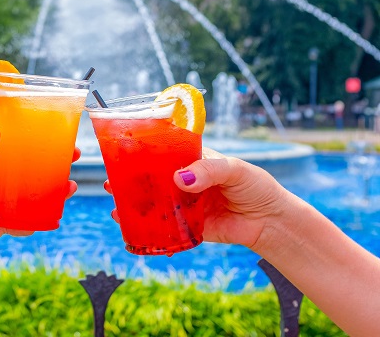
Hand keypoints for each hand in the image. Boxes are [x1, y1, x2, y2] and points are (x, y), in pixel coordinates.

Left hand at [0, 127, 80, 247]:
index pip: (22, 148)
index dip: (40, 141)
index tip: (58, 135)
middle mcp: (5, 180)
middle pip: (36, 170)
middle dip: (57, 164)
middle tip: (73, 157)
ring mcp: (9, 201)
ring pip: (38, 194)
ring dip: (57, 190)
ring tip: (69, 186)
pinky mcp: (8, 222)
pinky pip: (28, 221)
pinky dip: (41, 219)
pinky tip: (52, 216)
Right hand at [106, 148, 290, 248]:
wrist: (271, 221)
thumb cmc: (255, 186)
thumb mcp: (234, 170)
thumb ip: (209, 170)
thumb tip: (181, 179)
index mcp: (193, 161)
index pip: (164, 154)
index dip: (143, 154)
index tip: (122, 152)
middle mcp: (186, 181)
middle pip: (153, 179)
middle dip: (130, 180)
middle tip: (110, 181)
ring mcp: (185, 204)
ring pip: (155, 202)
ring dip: (135, 203)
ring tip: (115, 204)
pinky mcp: (189, 226)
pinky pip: (166, 226)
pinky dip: (149, 227)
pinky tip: (132, 226)